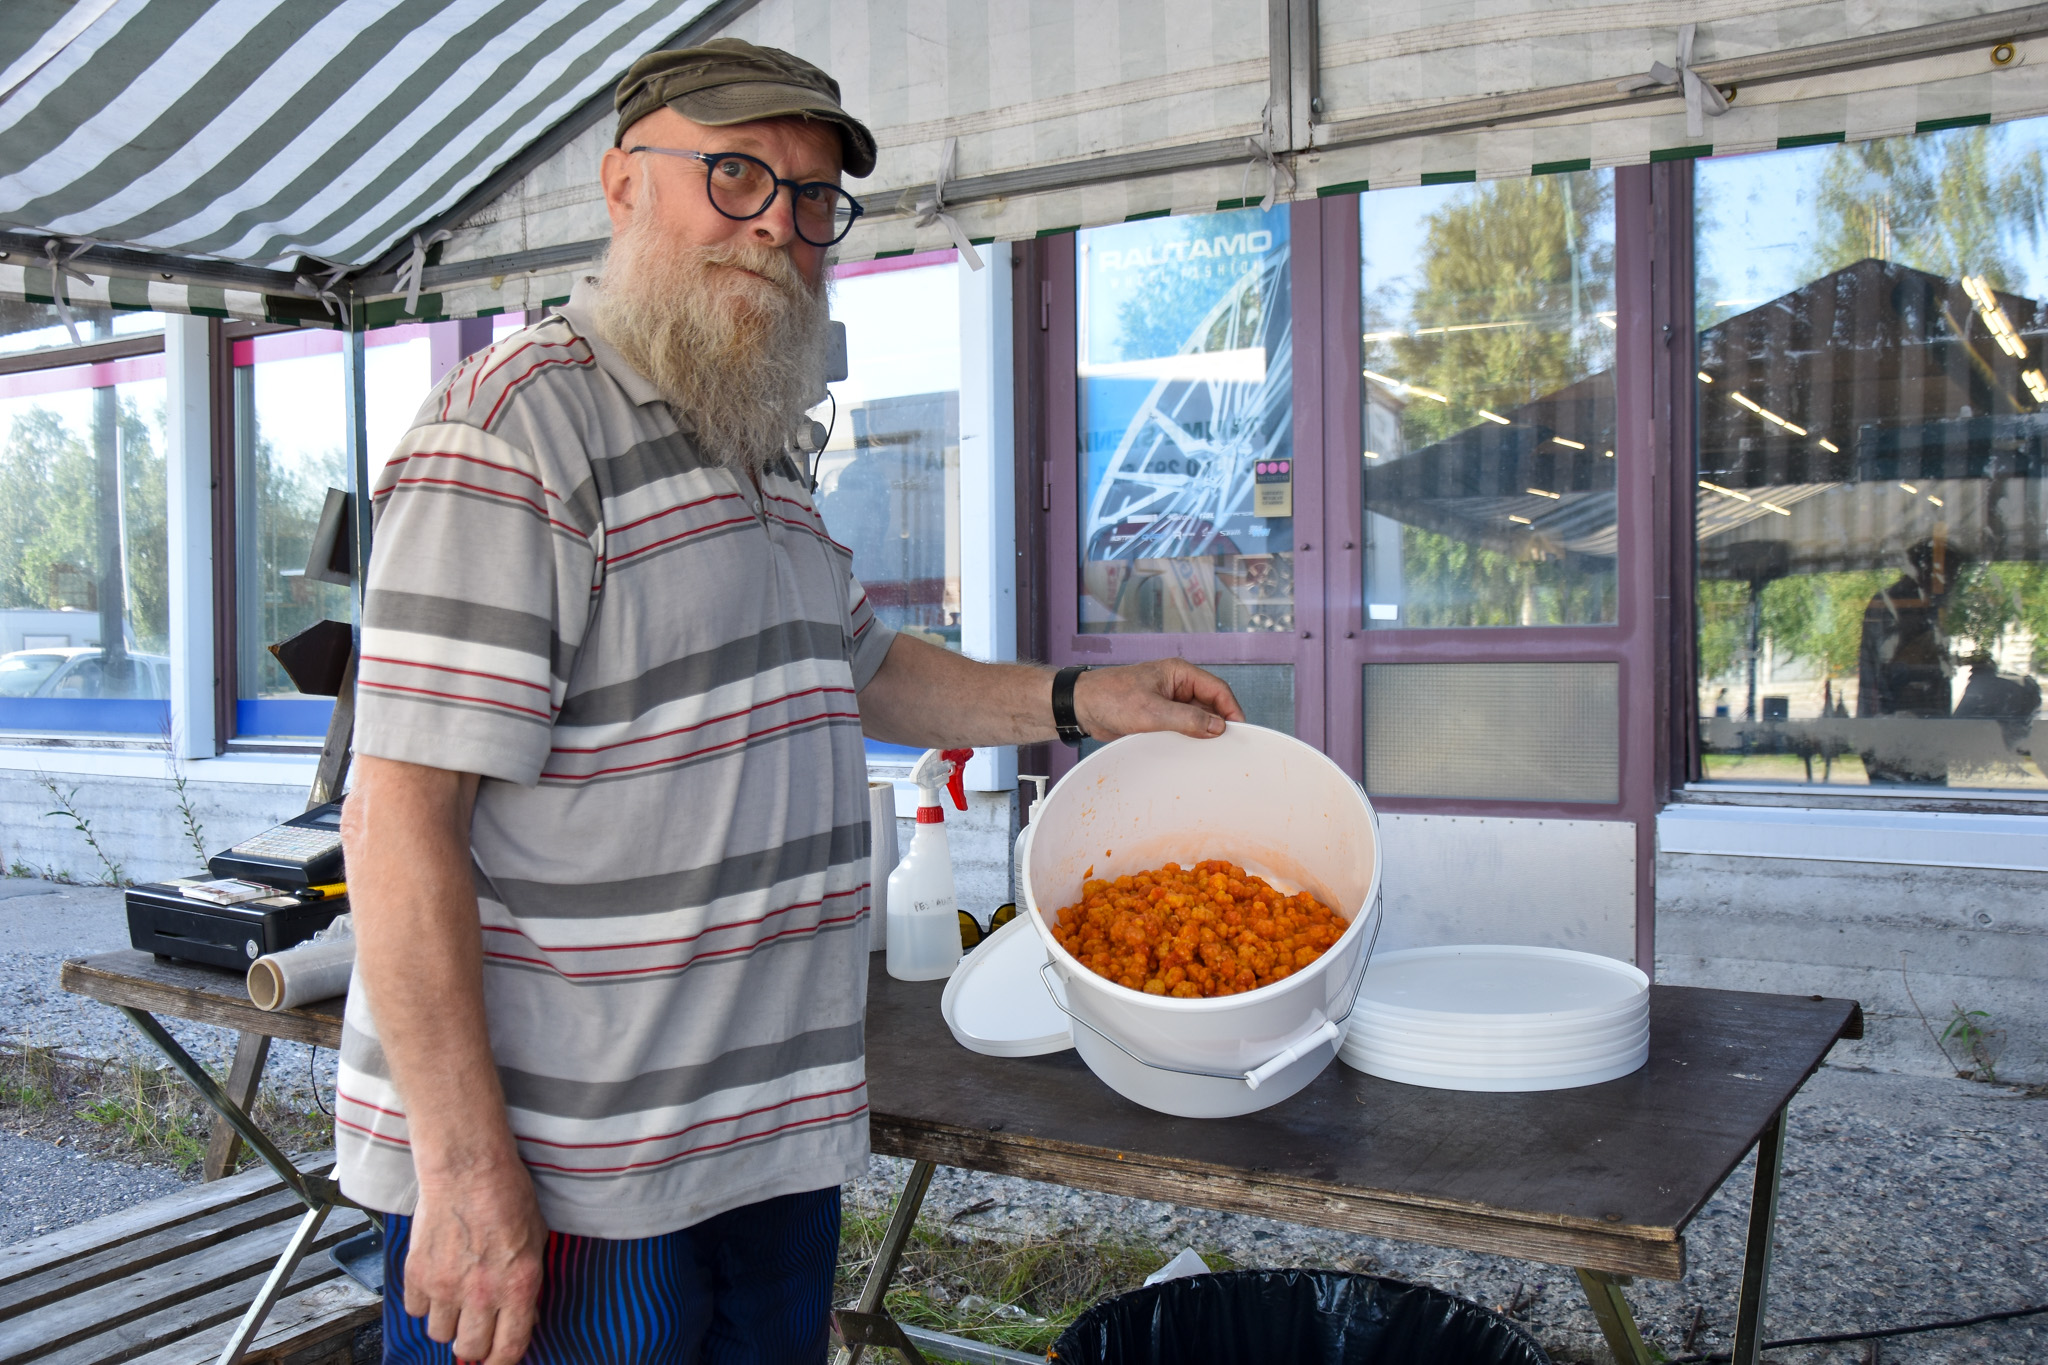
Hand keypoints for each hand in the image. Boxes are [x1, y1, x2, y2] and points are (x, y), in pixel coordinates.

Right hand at [403, 1155, 547, 1364]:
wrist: (468, 1168)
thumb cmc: (508, 1196)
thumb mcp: (536, 1240)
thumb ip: (528, 1283)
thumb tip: (526, 1316)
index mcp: (518, 1286)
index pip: (509, 1348)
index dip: (502, 1362)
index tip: (497, 1361)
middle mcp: (482, 1293)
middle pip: (470, 1348)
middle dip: (475, 1342)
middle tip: (476, 1326)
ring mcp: (446, 1286)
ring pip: (440, 1334)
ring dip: (449, 1322)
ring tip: (455, 1297)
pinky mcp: (417, 1274)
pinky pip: (415, 1310)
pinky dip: (424, 1302)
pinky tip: (436, 1280)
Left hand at [1072, 658, 1244, 740]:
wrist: (1081, 706)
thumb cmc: (1110, 698)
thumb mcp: (1152, 711)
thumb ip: (1187, 719)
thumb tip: (1216, 726)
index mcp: (1179, 673)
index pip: (1217, 689)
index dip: (1231, 710)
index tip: (1238, 731)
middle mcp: (1177, 685)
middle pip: (1211, 704)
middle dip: (1219, 723)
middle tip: (1227, 745)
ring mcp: (1168, 701)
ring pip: (1198, 717)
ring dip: (1203, 732)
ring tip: (1210, 750)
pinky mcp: (1159, 715)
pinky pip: (1182, 726)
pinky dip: (1189, 737)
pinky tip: (1190, 751)